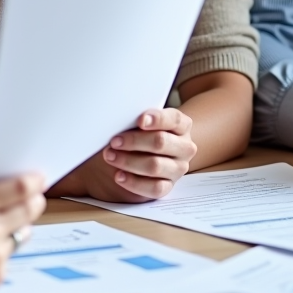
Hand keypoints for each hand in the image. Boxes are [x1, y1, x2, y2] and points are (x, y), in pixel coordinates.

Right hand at [0, 172, 45, 292]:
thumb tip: (1, 179)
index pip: (19, 188)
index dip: (32, 180)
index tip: (38, 178)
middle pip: (28, 210)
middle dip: (32, 201)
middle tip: (34, 197)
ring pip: (22, 235)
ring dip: (17, 226)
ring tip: (7, 222)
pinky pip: (8, 258)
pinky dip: (1, 250)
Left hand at [50, 108, 196, 201]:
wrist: (137, 155)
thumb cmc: (137, 132)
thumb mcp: (137, 121)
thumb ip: (132, 114)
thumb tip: (109, 105)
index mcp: (181, 125)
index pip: (174, 119)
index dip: (157, 119)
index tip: (139, 120)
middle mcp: (183, 147)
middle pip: (162, 143)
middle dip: (134, 141)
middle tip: (114, 140)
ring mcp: (177, 168)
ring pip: (155, 166)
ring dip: (129, 161)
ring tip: (110, 156)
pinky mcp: (167, 187)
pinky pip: (154, 188)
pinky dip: (134, 182)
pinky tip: (119, 176)